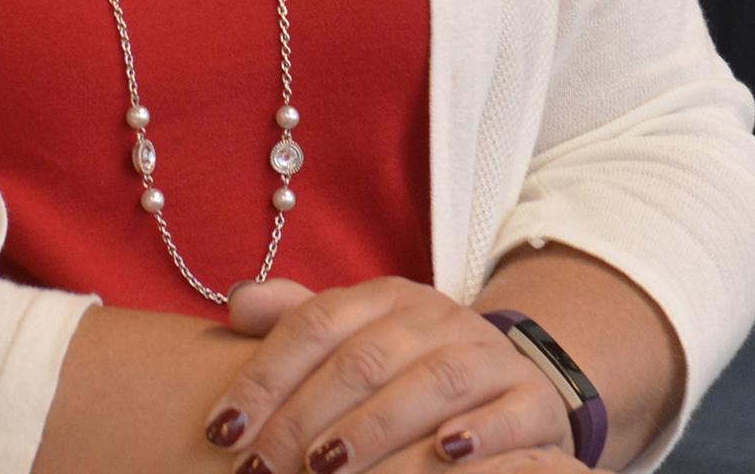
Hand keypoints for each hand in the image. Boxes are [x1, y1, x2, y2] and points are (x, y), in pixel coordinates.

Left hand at [204, 277, 572, 472]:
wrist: (516, 379)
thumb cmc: (410, 368)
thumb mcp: (356, 337)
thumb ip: (297, 320)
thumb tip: (237, 304)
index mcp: (385, 298)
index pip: (315, 325)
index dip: (265, 376)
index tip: (222, 431)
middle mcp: (436, 318)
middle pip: (365, 358)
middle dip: (305, 416)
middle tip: (262, 468)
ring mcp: (488, 356)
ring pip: (432, 382)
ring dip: (376, 427)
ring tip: (327, 468)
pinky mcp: (532, 398)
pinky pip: (509, 411)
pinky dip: (480, 432)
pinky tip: (445, 454)